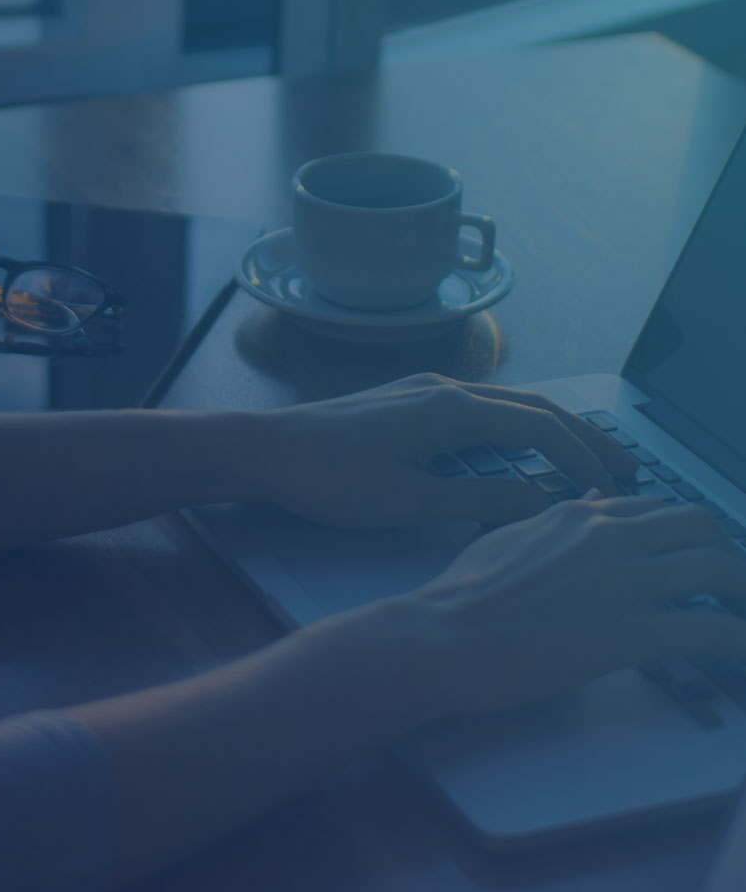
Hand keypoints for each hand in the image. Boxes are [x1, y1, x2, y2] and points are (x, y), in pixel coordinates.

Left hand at [241, 374, 637, 529]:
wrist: (263, 450)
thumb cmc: (328, 480)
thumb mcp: (408, 502)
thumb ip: (479, 501)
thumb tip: (544, 504)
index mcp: (450, 409)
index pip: (539, 427)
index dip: (582, 459)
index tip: (612, 494)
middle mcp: (443, 388)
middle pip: (533, 406)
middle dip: (584, 436)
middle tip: (627, 469)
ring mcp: (423, 389)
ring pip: (507, 403)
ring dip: (552, 429)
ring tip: (587, 460)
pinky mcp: (406, 399)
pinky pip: (480, 406)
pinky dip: (516, 426)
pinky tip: (523, 450)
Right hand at [388, 494, 745, 718]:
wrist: (442, 635)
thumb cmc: (461, 593)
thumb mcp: (508, 537)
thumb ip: (556, 520)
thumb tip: (594, 500)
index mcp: (580, 514)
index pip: (657, 507)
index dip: (684, 534)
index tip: (695, 558)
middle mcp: (611, 537)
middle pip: (702, 527)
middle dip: (726, 554)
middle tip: (729, 587)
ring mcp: (626, 582)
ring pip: (721, 570)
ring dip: (742, 592)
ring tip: (742, 615)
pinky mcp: (634, 633)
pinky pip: (716, 632)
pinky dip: (742, 643)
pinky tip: (744, 655)